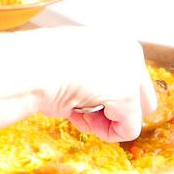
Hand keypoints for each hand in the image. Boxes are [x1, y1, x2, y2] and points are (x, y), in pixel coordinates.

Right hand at [13, 26, 157, 141]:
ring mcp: (131, 73)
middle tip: (85, 110)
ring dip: (107, 121)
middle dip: (115, 111)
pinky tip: (81, 116)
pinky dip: (106, 133)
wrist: (30, 66)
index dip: (108, 97)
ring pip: (136, 114)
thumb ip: (96, 74)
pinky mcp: (126, 95)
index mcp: (117, 41)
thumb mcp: (74, 62)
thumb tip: (99, 95)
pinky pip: (128, 130)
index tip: (83, 96)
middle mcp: (130, 53)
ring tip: (78, 109)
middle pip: (142, 97)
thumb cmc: (39, 63)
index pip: (130, 78)